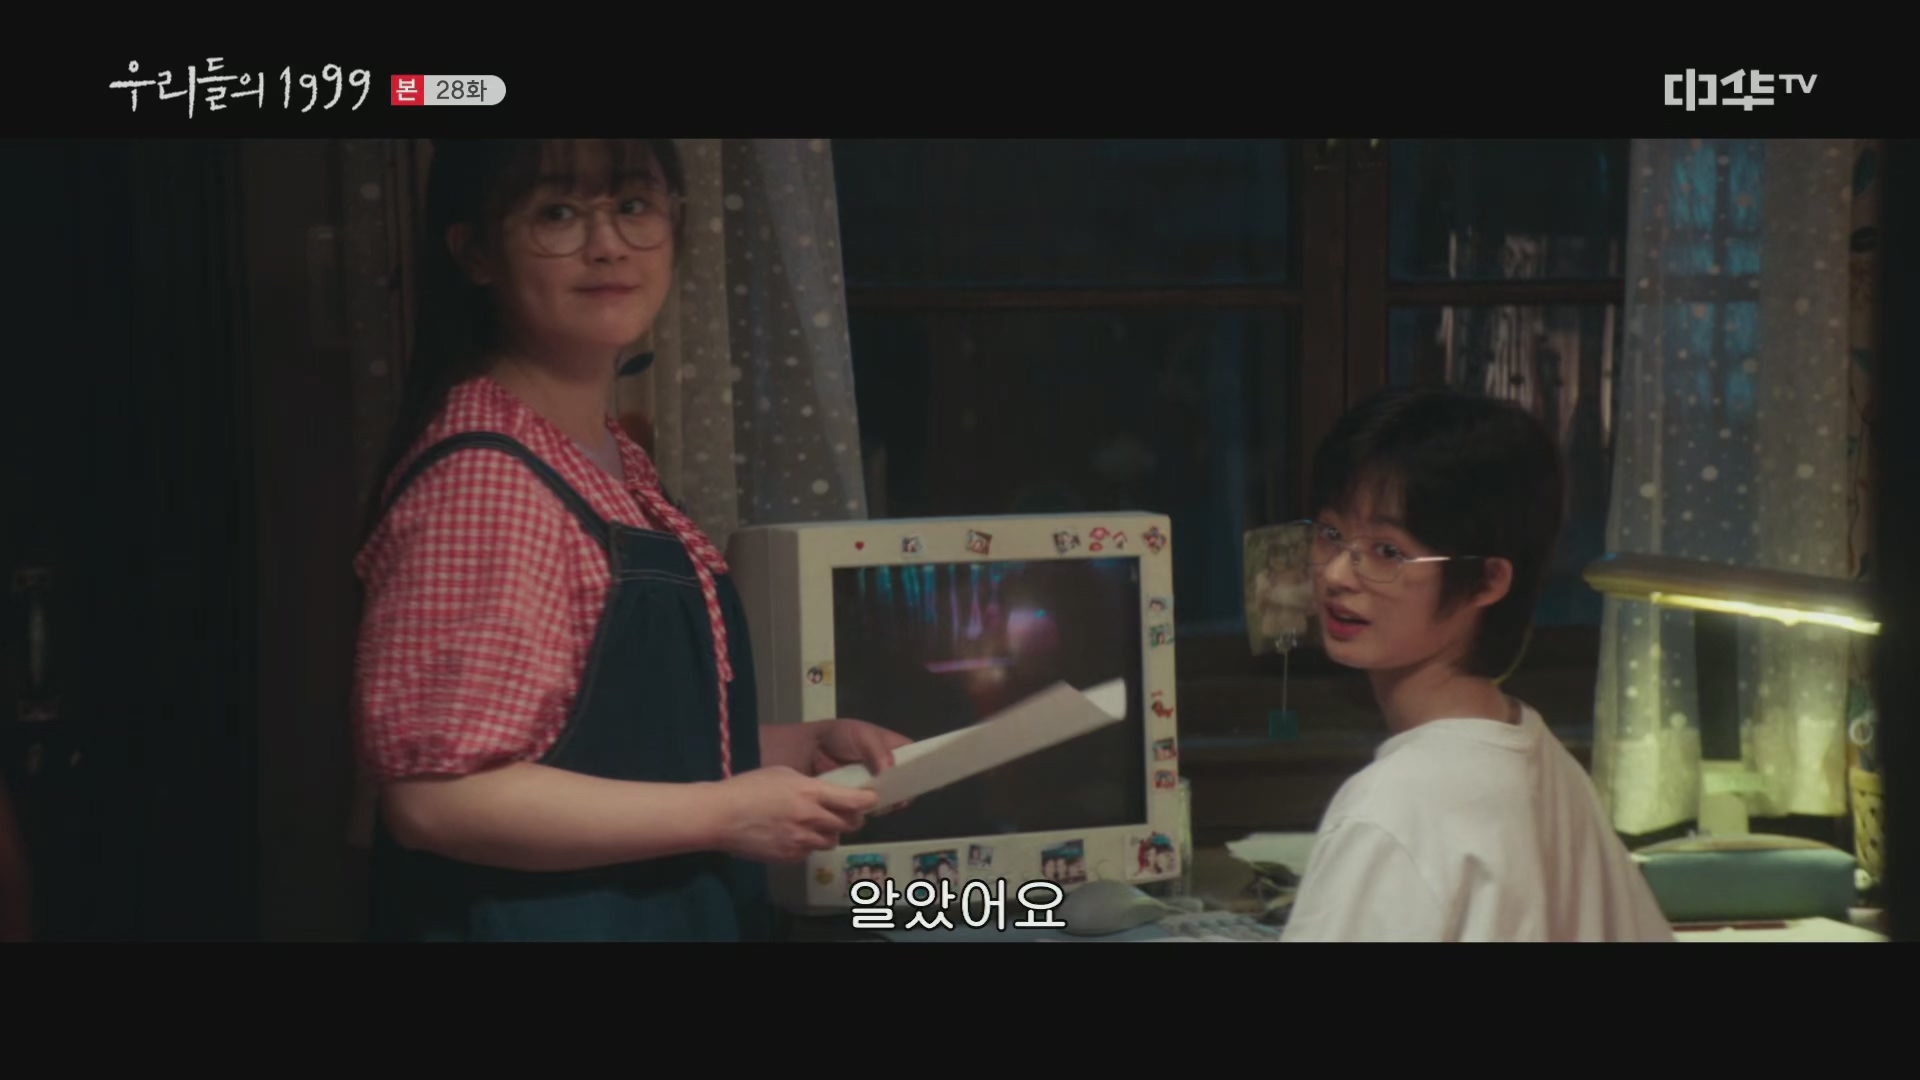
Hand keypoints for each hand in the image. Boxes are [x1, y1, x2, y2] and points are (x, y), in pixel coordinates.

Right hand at [711, 766, 879, 863]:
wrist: (721, 816)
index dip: (868, 800)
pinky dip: (808, 845)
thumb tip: (825, 793)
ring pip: (832, 841)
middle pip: (849, 824)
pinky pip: (810, 852)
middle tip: (846, 813)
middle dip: (851, 818)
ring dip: (829, 833)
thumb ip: (809, 785)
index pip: (854, 800)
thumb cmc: (747, 788)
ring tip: (814, 825)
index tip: (872, 799)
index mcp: (811, 793)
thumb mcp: (782, 773)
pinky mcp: (790, 857)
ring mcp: (801, 841)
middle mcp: (811, 818)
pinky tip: (793, 835)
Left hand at [811, 719, 914, 813]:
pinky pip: (873, 806)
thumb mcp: (862, 736)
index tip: (918, 781)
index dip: (920, 770)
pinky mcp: (860, 797)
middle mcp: (888, 767)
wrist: (811, 747)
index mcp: (894, 748)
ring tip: (882, 804)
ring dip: (888, 802)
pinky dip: (873, 809)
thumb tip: (890, 771)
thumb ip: (878, 751)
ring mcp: (875, 783)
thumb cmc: (840, 736)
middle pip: (905, 783)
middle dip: (903, 791)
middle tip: (898, 798)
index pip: (915, 759)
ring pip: (890, 797)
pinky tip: (870, 810)